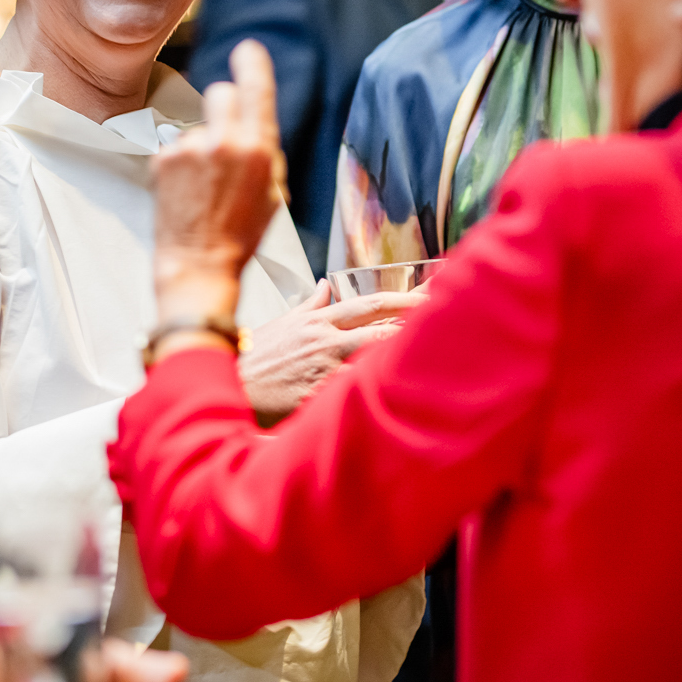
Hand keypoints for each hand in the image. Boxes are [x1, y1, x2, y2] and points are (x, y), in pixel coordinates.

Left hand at [153, 40, 286, 326]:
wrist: (197, 265)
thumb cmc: (239, 235)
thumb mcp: (272, 193)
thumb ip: (265, 151)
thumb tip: (255, 123)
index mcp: (258, 149)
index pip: (256, 88)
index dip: (253, 64)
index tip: (248, 50)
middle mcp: (223, 142)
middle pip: (221, 93)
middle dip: (225, 105)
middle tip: (226, 134)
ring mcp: (189, 149)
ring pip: (198, 126)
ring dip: (202, 144)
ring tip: (205, 186)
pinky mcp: (163, 159)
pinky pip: (178, 146)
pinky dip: (182, 163)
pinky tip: (187, 191)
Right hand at [240, 279, 425, 424]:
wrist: (228, 386)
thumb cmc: (254, 358)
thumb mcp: (282, 323)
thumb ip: (310, 305)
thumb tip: (328, 285)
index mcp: (318, 320)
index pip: (371, 303)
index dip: (406, 297)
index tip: (434, 291)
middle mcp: (325, 339)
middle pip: (382, 328)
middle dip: (418, 324)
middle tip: (453, 320)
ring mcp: (322, 367)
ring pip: (373, 359)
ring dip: (405, 359)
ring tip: (442, 360)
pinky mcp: (316, 395)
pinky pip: (353, 392)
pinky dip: (377, 392)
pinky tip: (405, 397)